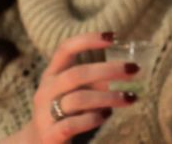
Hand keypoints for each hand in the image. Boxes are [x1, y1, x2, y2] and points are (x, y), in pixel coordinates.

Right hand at [18, 31, 138, 142]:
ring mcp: (45, 113)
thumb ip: (94, 79)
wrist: (37, 143)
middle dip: (109, 70)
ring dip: (109, 97)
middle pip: (77, 73)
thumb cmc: (65, 111)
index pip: (65, 49)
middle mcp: (46, 90)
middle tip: (134, 69)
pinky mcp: (50, 135)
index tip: (113, 37)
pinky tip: (106, 115)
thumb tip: (127, 68)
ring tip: (129, 97)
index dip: (87, 40)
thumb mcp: (75, 90)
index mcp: (52, 74)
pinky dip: (92, 119)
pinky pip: (72, 124)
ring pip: (78, 99)